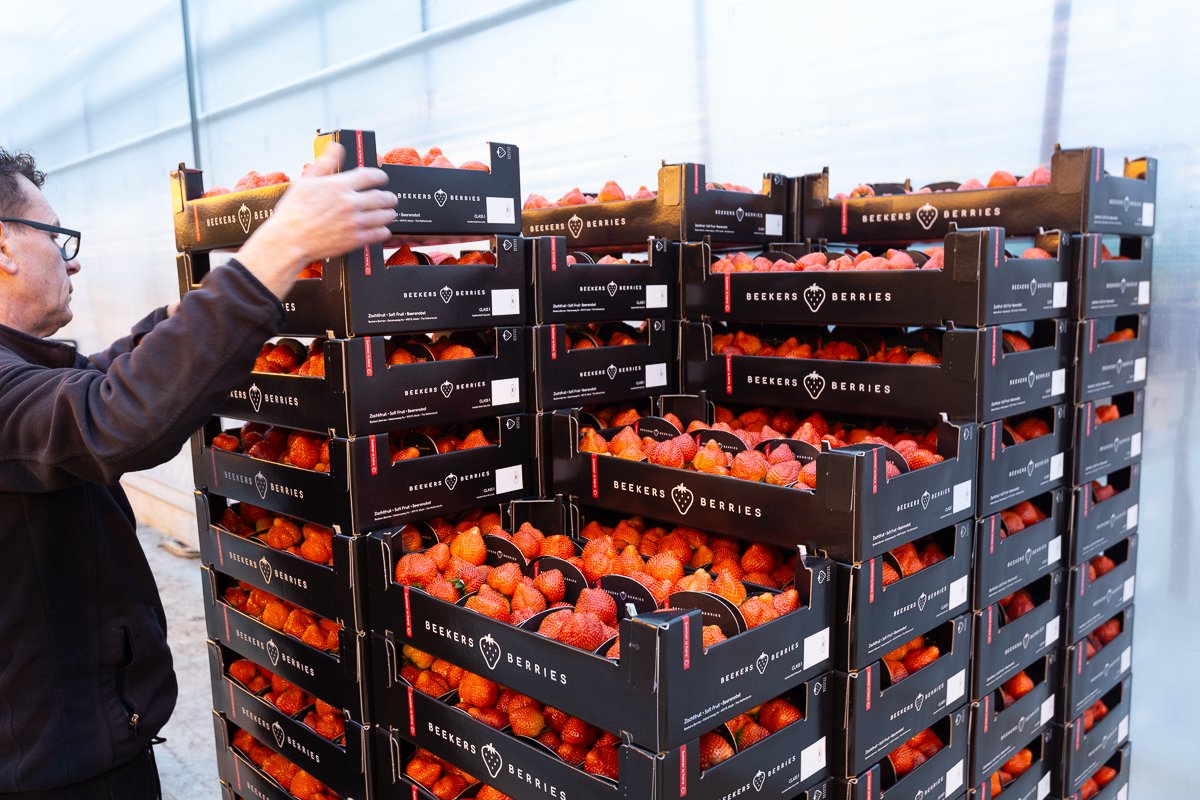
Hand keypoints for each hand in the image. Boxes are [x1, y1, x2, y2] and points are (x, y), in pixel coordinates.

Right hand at [235, 142, 394, 299]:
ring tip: (389, 212)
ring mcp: (354, 222)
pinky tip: (382, 229)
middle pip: (382, 197)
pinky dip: (384, 231)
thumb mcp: (306, 181)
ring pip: (384, 216)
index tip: (382, 178)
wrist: (290, 240)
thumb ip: (325, 163)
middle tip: (391, 198)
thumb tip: (336, 146)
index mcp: (339, 186)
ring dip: (390, 213)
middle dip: (390, 196)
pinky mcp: (355, 240)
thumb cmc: (294, 212)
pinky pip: (379, 234)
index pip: (371, 176)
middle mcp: (350, 203)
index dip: (381, 175)